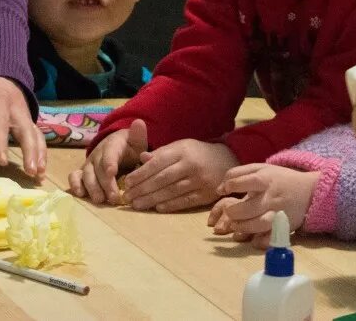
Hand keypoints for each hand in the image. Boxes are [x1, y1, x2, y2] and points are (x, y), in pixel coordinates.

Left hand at [0, 76, 45, 177]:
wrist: (2, 76)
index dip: (1, 141)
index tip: (2, 161)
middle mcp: (16, 108)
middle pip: (25, 130)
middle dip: (29, 150)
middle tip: (30, 171)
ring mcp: (26, 115)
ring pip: (36, 135)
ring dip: (39, 154)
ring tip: (38, 174)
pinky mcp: (31, 122)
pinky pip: (39, 137)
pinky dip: (42, 153)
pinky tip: (41, 170)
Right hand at [69, 120, 147, 203]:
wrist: (119, 147)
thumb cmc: (130, 147)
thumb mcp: (137, 141)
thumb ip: (139, 135)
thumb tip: (138, 122)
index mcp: (112, 145)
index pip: (110, 152)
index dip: (109, 162)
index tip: (112, 172)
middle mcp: (98, 153)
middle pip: (98, 168)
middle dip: (105, 183)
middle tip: (114, 198)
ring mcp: (89, 163)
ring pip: (86, 174)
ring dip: (92, 188)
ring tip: (100, 200)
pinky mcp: (82, 172)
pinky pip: (74, 176)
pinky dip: (75, 184)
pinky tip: (80, 194)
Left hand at [122, 138, 237, 211]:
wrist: (228, 160)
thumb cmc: (197, 153)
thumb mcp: (180, 146)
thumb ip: (161, 153)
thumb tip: (141, 158)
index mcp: (182, 150)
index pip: (158, 163)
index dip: (141, 173)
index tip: (127, 182)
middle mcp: (191, 165)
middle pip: (163, 179)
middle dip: (143, 189)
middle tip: (128, 197)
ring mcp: (200, 180)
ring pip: (172, 191)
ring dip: (153, 199)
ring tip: (137, 205)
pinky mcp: (206, 194)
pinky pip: (186, 201)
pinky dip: (171, 205)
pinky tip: (158, 208)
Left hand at [208, 164, 319, 238]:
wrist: (310, 191)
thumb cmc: (279, 179)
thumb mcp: (261, 168)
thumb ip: (238, 174)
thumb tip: (219, 189)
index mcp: (265, 180)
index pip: (246, 182)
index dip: (231, 186)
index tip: (224, 190)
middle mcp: (271, 197)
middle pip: (249, 208)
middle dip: (234, 212)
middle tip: (228, 212)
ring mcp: (278, 214)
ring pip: (259, 224)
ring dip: (243, 227)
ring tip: (235, 225)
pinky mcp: (284, 227)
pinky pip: (271, 238)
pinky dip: (260, 241)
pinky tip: (251, 239)